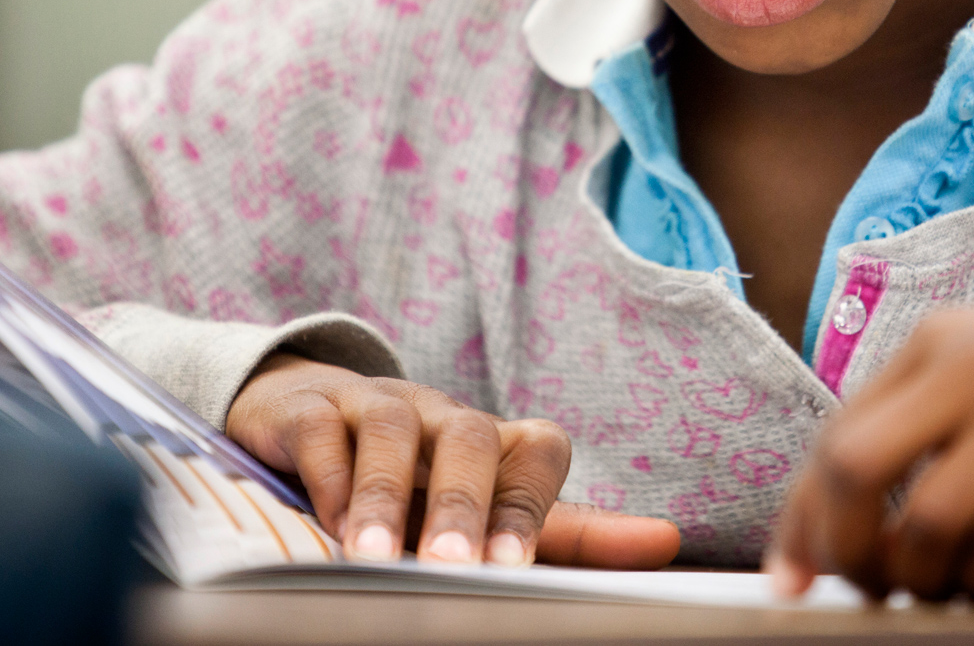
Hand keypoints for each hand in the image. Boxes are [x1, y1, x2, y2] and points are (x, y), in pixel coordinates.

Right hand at [225, 353, 680, 567]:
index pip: (538, 448)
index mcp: (492, 443)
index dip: (530, 504)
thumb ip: (569, 534)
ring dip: (384, 496)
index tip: (513, 567)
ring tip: (375, 560)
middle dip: (463, 503)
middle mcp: (441, 416)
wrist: (307, 416)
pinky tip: (329, 524)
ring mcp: (375, 405)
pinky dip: (329, 476)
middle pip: (469, 436)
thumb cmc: (414, 482)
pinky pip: (324, 427)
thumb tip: (666, 543)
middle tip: (451, 567)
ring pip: (392, 430)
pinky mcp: (311, 408)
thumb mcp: (489, 510)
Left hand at [768, 284, 973, 599]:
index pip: (834, 435)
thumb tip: (831, 517)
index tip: (790, 575)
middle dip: (844, 547)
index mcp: (937, 342)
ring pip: (930, 520)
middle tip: (865, 587)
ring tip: (937, 590)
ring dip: (920, 578)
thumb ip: (917, 423)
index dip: (803, 519)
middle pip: (856, 467)